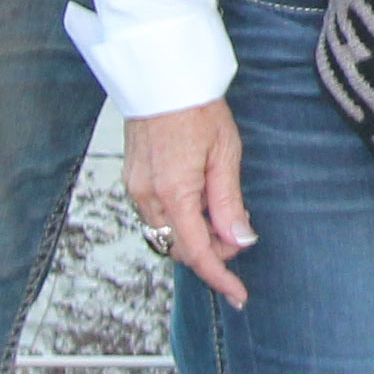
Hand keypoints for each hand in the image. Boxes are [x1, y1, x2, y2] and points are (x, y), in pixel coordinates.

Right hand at [123, 103, 254, 306]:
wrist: (161, 77)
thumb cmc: (197, 109)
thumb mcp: (225, 154)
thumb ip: (229, 203)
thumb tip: (240, 240)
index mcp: (174, 194)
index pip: (197, 253)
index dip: (220, 278)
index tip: (239, 296)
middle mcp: (148, 197)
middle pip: (180, 247)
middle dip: (212, 252)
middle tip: (240, 236)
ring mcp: (136, 189)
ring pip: (167, 233)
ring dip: (196, 234)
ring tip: (222, 213)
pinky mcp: (133, 180)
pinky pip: (157, 215)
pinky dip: (181, 218)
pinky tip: (200, 200)